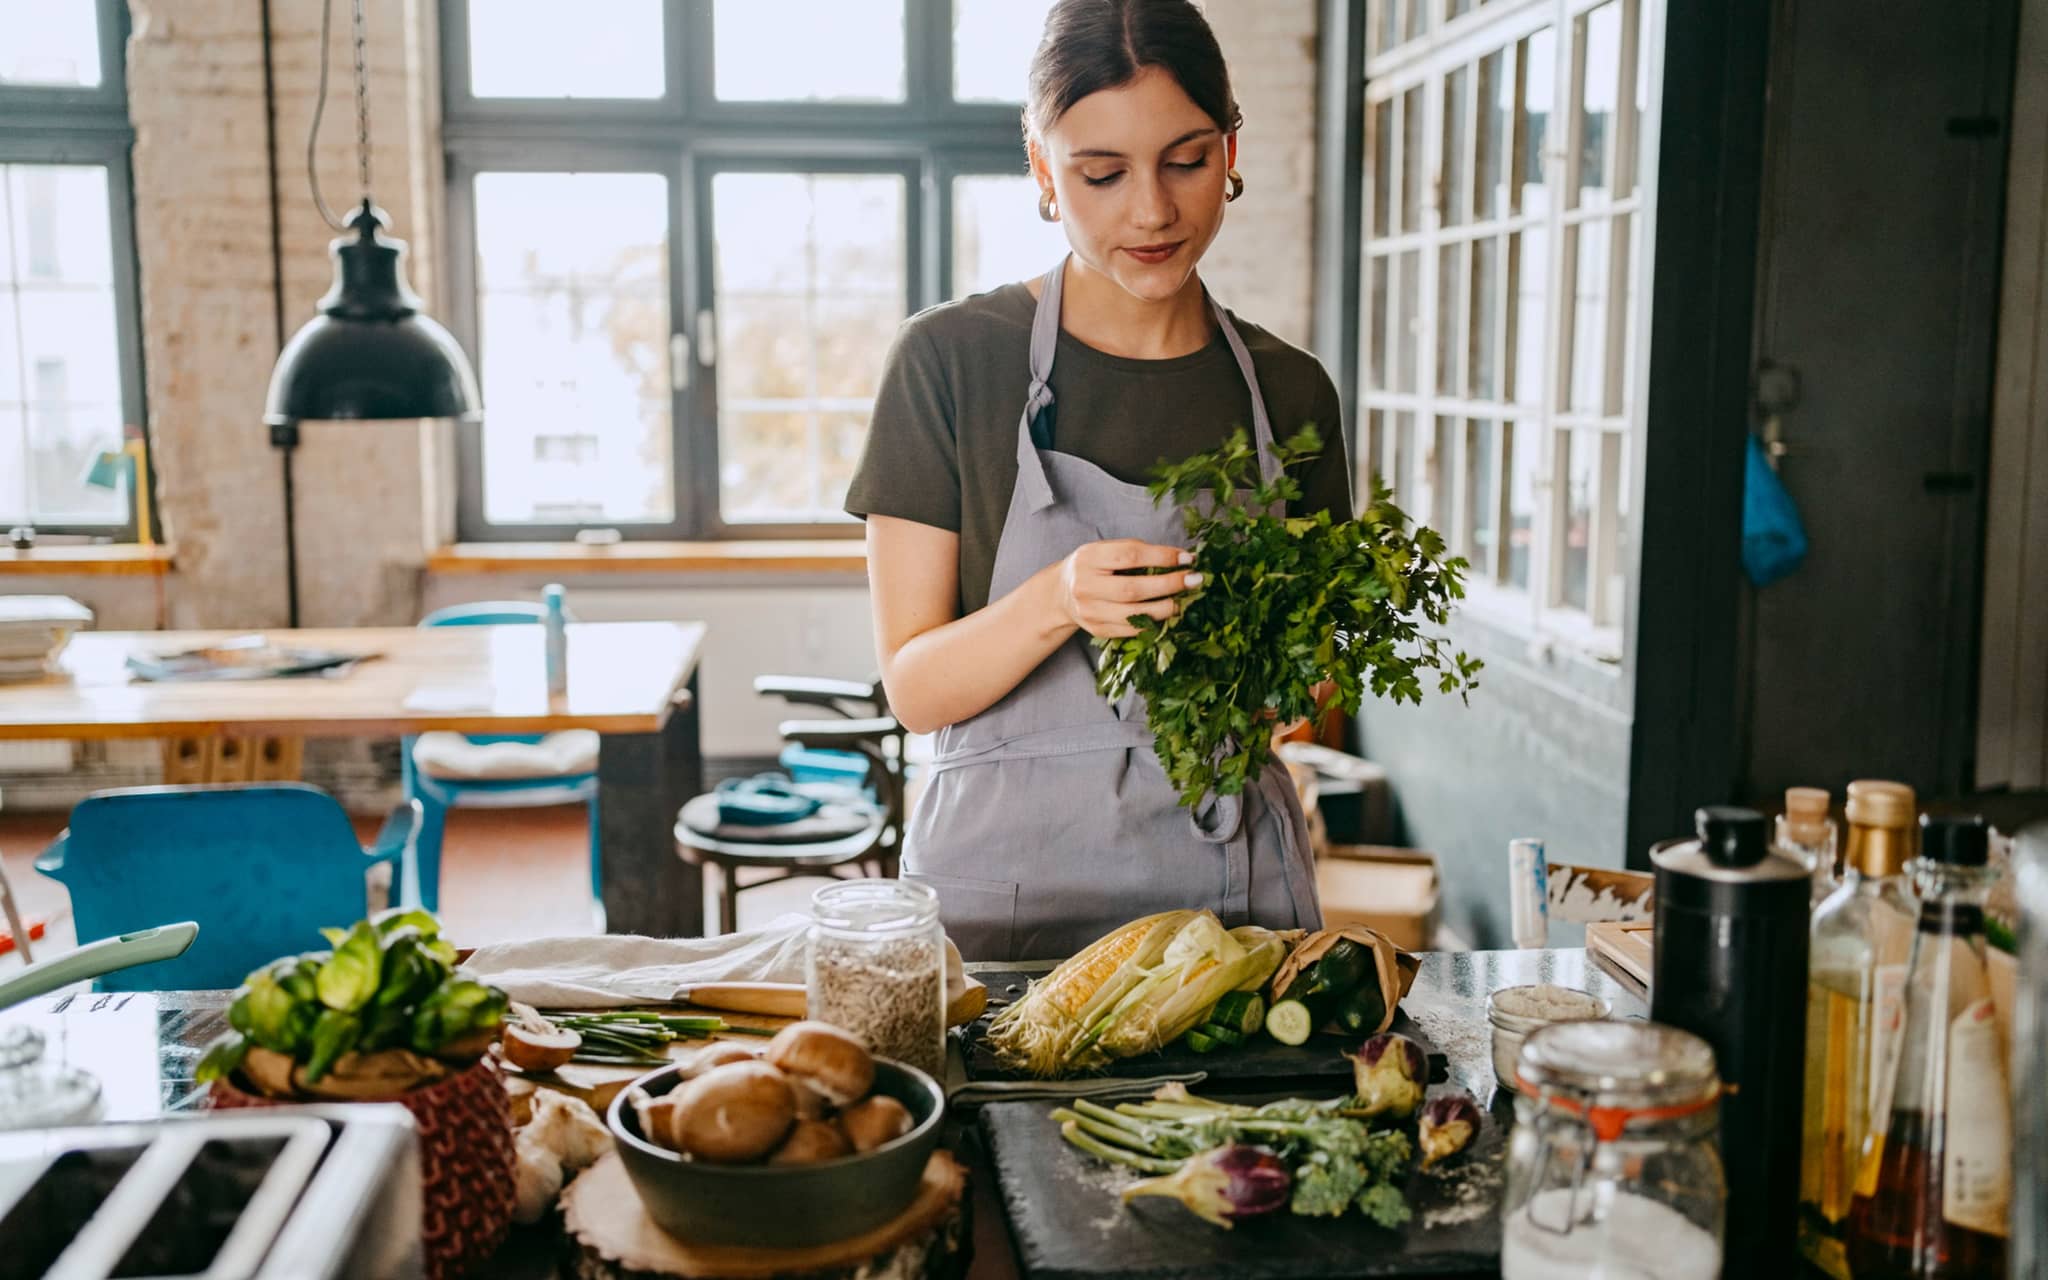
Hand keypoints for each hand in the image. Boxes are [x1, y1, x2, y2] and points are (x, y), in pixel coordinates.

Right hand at [1052, 540, 1201, 637]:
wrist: (1062, 594)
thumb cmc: (1093, 567)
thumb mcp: (1105, 550)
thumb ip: (1135, 552)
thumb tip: (1179, 559)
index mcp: (1089, 558)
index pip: (1130, 555)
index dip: (1162, 557)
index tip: (1187, 559)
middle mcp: (1086, 586)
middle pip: (1132, 589)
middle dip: (1168, 585)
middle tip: (1194, 580)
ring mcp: (1090, 612)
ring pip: (1133, 614)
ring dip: (1165, 608)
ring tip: (1183, 601)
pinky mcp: (1097, 630)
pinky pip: (1131, 630)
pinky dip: (1153, 623)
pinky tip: (1167, 614)